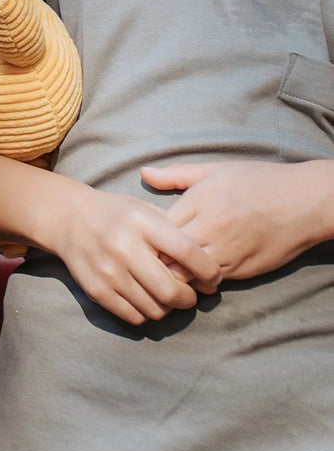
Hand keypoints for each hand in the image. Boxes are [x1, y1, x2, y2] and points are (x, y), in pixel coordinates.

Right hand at [48, 184, 221, 325]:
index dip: (208, 270)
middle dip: (189, 298)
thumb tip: (211, 272)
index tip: (214, 278)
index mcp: (141, 223)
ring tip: (167, 297)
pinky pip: (134, 316)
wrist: (68, 218)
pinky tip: (146, 299)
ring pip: (155, 309)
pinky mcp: (96, 289)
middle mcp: (123, 246)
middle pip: (171, 290)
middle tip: (190, 294)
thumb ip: (177, 234)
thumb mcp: (147, 210)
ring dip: (168, 308)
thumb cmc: (117, 214)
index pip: (187, 252)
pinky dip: (146, 313)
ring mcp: (108, 271)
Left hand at [143, 159, 333, 281]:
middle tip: (150, 257)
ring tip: (171, 267)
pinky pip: (212, 280)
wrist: (306, 202)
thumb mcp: (216, 170)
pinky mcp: (244, 270)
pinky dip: (200, 279)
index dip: (149, 234)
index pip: (159, 227)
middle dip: (157, 257)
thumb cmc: (258, 181)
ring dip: (177, 272)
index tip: (145, 235)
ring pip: (188, 272)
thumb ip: (176, 175)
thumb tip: (143, 174)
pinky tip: (196, 272)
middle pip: (169, 254)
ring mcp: (229, 251)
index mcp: (202, 201)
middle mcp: (213, 228)